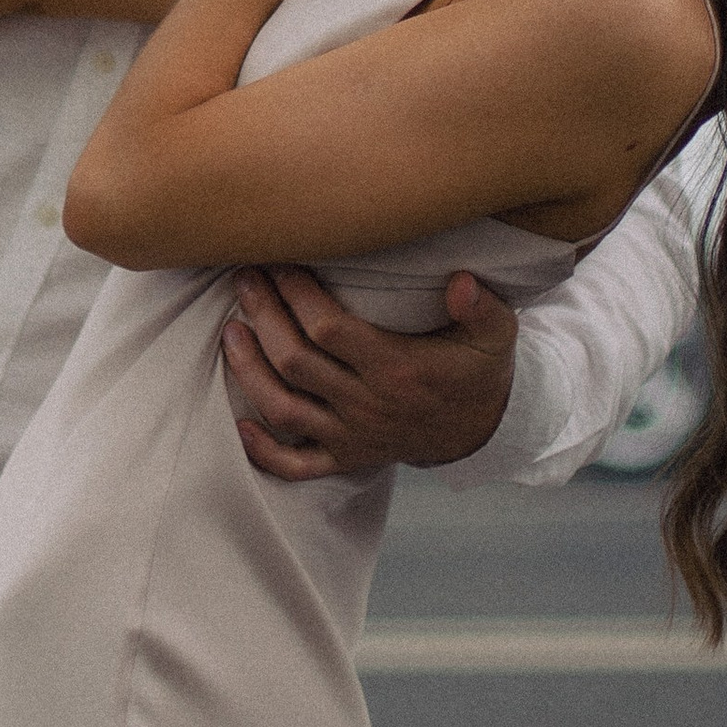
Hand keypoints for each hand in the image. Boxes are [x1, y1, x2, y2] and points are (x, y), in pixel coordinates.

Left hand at [218, 266, 518, 480]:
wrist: (484, 431)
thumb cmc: (479, 372)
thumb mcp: (496, 335)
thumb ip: (482, 307)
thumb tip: (461, 282)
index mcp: (398, 369)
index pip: (329, 329)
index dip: (297, 294)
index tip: (281, 261)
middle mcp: (368, 405)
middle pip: (296, 362)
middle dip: (263, 316)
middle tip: (245, 278)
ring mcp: (353, 436)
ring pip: (285, 409)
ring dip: (249, 371)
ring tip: (230, 330)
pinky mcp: (346, 458)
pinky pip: (297, 465)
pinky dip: (264, 451)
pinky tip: (239, 423)